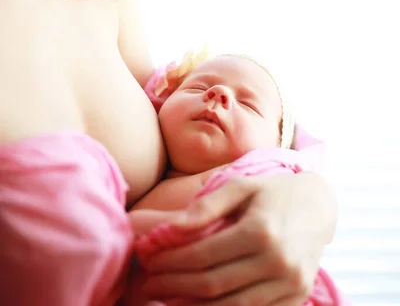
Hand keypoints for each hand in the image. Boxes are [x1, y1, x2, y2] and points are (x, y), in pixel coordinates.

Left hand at [132, 173, 336, 305]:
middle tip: (150, 285)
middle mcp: (277, 261)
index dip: (172, 262)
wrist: (319, 205)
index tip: (151, 262)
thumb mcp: (241, 186)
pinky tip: (201, 305)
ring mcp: (290, 284)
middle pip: (213, 285)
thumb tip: (171, 228)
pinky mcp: (296, 297)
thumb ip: (206, 206)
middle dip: (175, 287)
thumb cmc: (273, 192)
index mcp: (260, 230)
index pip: (203, 255)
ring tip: (167, 299)